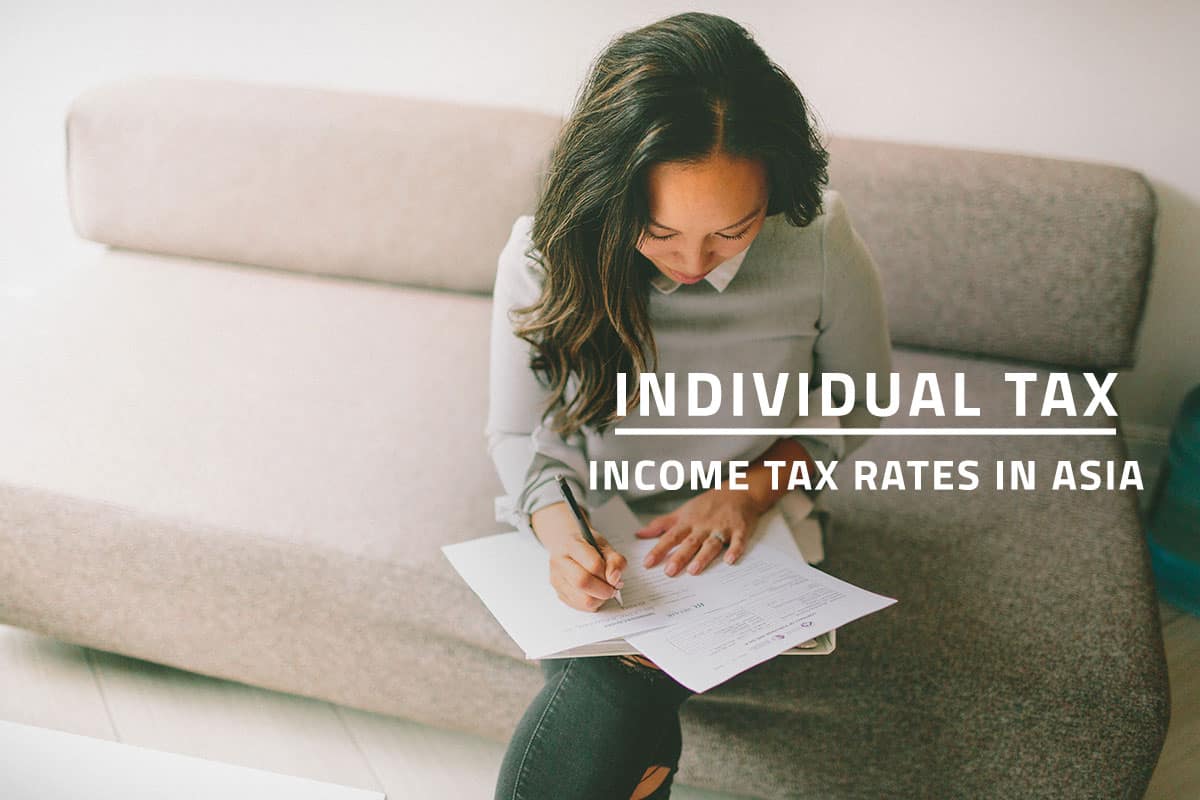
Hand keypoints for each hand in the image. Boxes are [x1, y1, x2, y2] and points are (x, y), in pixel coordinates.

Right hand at [531, 502, 626, 612]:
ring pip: (583, 600)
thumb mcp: (604, 545)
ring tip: (604, 589)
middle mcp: (560, 563)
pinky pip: (581, 607)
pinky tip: (595, 593)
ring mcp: (557, 580)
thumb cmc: (586, 545)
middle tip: (613, 587)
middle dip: (605, 590)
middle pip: (583, 583)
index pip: (593, 564)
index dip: (609, 574)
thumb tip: (615, 580)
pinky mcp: (559, 593)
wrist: (564, 545)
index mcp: (571, 545)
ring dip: (600, 599)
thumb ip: (615, 561)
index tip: (615, 576)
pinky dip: (594, 603)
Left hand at [636, 488, 763, 576]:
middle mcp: (703, 526)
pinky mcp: (739, 529)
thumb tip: (640, 534)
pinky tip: (730, 560)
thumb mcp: (683, 512)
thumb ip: (662, 524)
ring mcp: (721, 528)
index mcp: (688, 522)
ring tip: (694, 570)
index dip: (659, 550)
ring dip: (703, 556)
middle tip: (669, 571)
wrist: (738, 491)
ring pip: (711, 544)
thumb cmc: (708, 504)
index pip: (671, 537)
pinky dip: (735, 550)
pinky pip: (737, 541)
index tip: (648, 563)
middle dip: (679, 557)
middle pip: (690, 543)